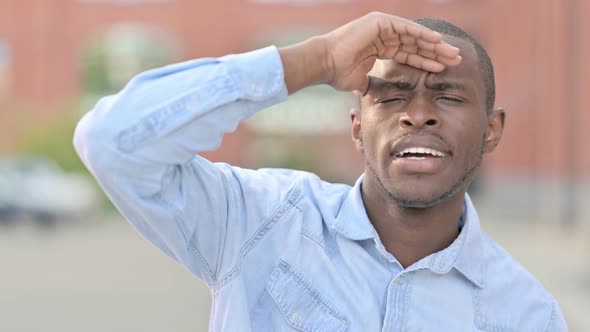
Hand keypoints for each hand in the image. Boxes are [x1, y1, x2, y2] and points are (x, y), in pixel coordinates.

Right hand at [279, 12, 461, 93]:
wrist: (325, 64)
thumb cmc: (338, 74)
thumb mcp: (361, 82)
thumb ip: (373, 85)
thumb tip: (377, 97)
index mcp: (380, 47)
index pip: (409, 55)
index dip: (426, 62)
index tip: (442, 69)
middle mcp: (383, 35)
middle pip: (416, 44)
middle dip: (436, 52)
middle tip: (456, 59)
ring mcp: (382, 26)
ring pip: (415, 36)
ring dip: (434, 45)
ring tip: (452, 52)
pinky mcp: (381, 22)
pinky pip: (407, 29)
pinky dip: (422, 35)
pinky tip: (438, 42)